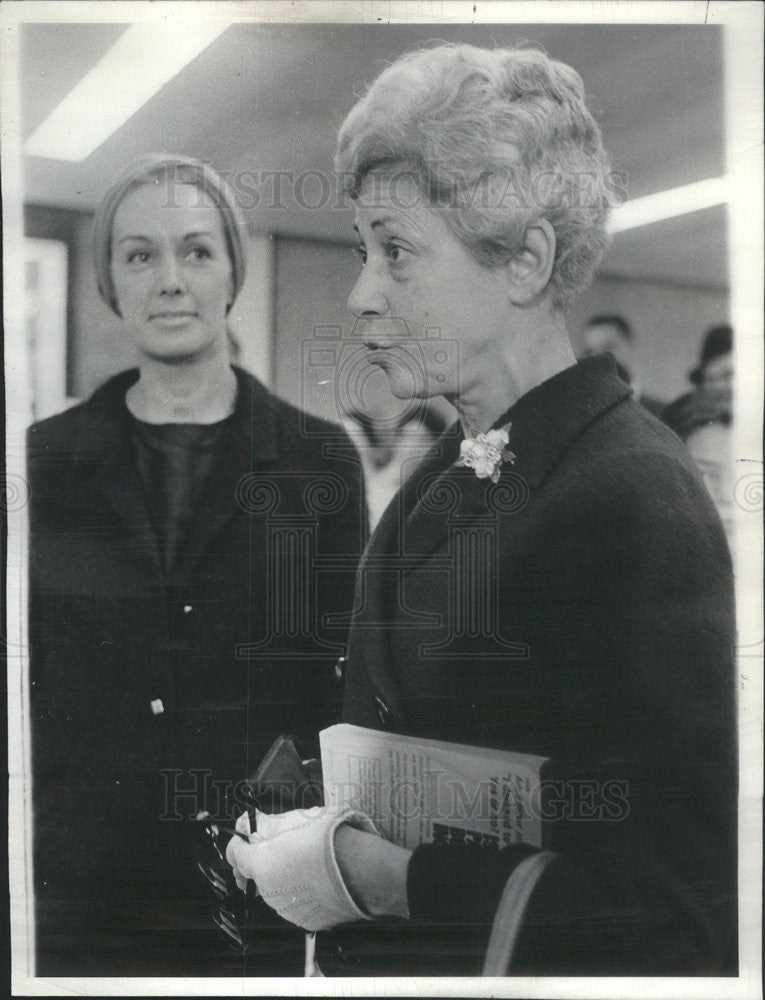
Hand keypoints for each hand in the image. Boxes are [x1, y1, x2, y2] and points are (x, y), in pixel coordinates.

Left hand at [226, 805, 383, 931]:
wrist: (364, 871)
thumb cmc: (334, 840)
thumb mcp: (300, 817)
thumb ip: (270, 823)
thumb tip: (254, 823)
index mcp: (262, 863)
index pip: (235, 853)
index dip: (240, 842)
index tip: (247, 838)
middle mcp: (269, 890)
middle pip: (256, 873)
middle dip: (266, 859)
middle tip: (286, 845)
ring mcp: (287, 909)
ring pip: (277, 889)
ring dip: (286, 876)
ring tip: (310, 860)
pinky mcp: (306, 920)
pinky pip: (297, 903)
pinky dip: (304, 892)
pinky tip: (320, 878)